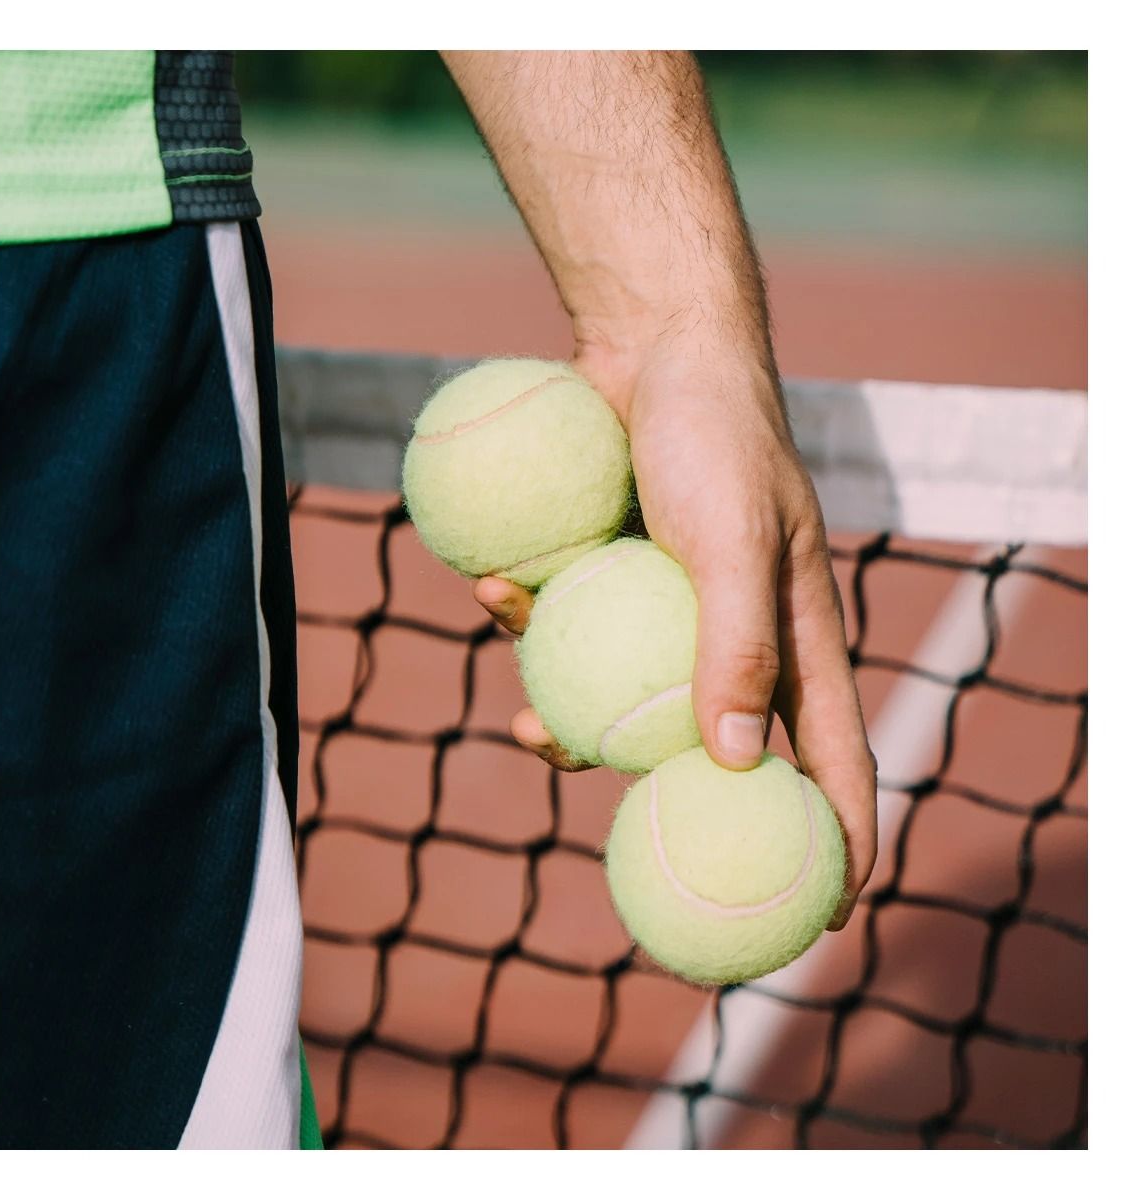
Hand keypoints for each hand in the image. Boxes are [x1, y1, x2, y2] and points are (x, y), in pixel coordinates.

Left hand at [474, 344, 877, 928]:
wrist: (651, 346)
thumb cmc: (712, 433)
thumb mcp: (735, 535)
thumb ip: (739, 641)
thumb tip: (736, 760)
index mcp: (797, 633)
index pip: (836, 754)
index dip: (839, 839)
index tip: (829, 918)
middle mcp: (739, 635)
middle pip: (722, 753)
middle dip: (679, 807)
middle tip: (634, 856)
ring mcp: (673, 613)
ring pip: (633, 704)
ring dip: (578, 724)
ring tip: (529, 724)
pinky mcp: (616, 584)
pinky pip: (578, 636)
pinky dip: (534, 633)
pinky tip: (493, 593)